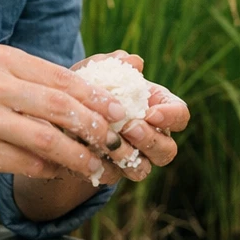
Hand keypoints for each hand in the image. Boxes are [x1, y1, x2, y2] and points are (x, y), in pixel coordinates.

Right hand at [0, 45, 147, 185]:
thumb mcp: (2, 76)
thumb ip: (43, 83)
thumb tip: (103, 98)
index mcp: (2, 60)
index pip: (61, 78)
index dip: (96, 97)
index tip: (121, 112)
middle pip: (58, 108)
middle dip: (95, 127)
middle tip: (118, 142)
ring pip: (46, 140)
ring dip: (79, 156)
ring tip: (99, 166)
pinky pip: (27, 164)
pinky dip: (53, 170)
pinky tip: (67, 173)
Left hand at [71, 51, 188, 180]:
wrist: (59, 115)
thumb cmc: (86, 88)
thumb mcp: (94, 72)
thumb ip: (112, 64)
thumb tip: (133, 61)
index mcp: (156, 109)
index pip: (180, 115)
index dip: (171, 117)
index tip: (151, 112)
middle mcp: (150, 139)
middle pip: (167, 150)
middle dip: (151, 140)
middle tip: (130, 127)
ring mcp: (131, 159)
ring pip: (142, 170)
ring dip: (129, 157)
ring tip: (110, 141)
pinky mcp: (109, 173)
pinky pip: (112, 177)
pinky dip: (101, 167)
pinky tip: (89, 154)